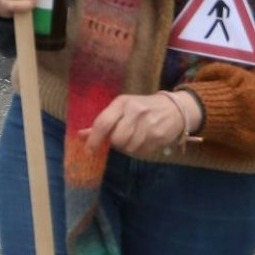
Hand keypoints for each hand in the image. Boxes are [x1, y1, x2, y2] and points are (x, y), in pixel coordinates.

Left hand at [83, 92, 197, 158]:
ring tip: (134, 137)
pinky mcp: (159, 135)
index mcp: (122, 103)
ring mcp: (148, 124)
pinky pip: (142, 151)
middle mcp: (135, 112)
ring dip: (128, 147)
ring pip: (129, 148)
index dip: (94, 139)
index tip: (89, 151)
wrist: (174, 108)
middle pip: (116, 139)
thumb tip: (81, 135)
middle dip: (116, 143)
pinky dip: (140, 150)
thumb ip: (103, 122)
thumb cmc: (142, 108)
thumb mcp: (122, 109)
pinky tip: (144, 140)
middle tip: (121, 138)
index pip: (103, 123)